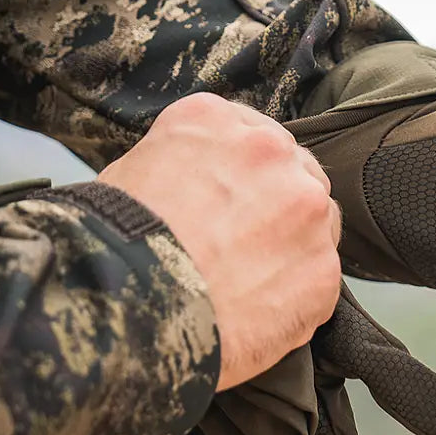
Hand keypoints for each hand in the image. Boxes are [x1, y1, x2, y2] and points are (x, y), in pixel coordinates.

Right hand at [99, 92, 340, 388]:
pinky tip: (257, 313)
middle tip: (242, 245)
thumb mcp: (130, 172)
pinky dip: (294, 298)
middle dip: (276, 206)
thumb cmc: (113, 246)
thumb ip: (180, 164)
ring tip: (249, 282)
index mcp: (217, 120)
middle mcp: (271, 153)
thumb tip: (192, 186)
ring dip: (292, 247)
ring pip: (316, 223)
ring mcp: (306, 210)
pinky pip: (318, 281)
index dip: (241, 177)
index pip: (250, 137)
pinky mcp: (322, 270)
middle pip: (294, 173)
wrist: (129, 308)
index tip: (229, 202)